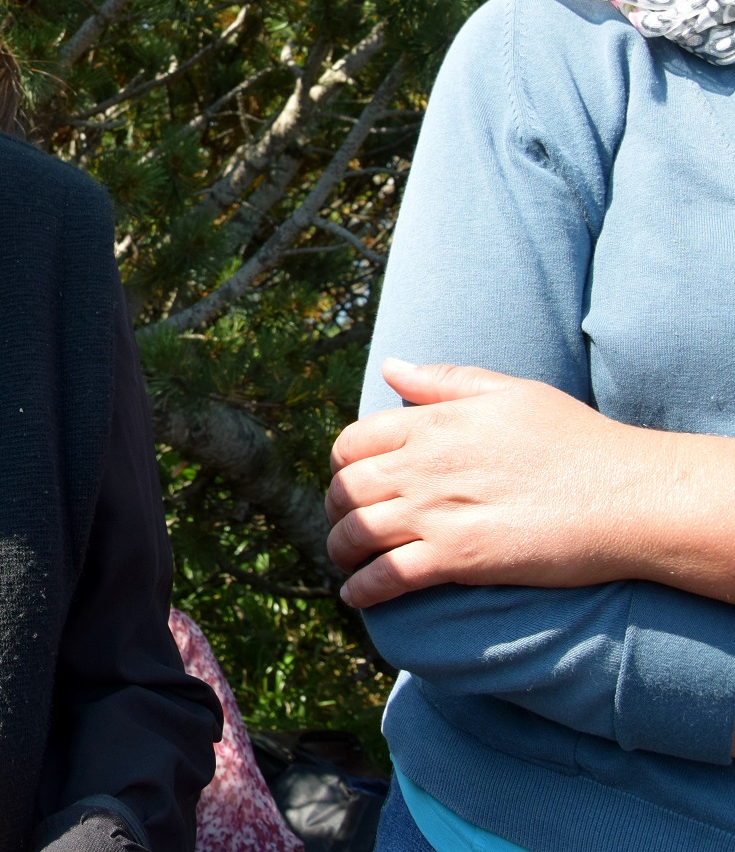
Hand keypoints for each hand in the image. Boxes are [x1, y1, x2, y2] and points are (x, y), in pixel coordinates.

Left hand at [327, 360, 654, 607]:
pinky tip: (357, 597)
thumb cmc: (576, 440)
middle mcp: (423, 465)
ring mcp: (437, 513)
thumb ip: (443, 380)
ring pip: (357, 533)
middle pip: (345, 489)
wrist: (629, 495)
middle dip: (334, 509)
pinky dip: (363, 589)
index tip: (347, 479)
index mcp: (432, 423)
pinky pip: (387, 576)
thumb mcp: (510, 391)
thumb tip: (389, 366)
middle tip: (343, 523)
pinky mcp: (458, 558)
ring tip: (345, 562)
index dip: (340, 464)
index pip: (353, 441)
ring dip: (340, 550)